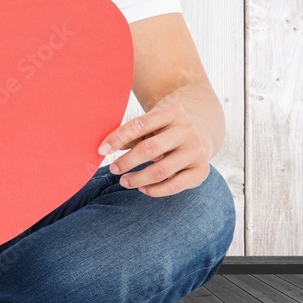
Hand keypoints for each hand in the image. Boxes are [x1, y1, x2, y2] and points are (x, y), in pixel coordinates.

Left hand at [97, 99, 211, 197]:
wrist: (200, 134)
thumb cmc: (165, 131)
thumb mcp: (152, 125)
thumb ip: (132, 134)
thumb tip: (106, 148)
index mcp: (173, 112)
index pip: (140, 125)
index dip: (118, 138)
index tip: (102, 150)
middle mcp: (187, 130)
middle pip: (150, 149)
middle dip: (127, 161)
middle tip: (113, 169)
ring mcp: (196, 151)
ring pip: (161, 170)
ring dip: (138, 179)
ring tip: (124, 181)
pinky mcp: (201, 171)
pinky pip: (174, 186)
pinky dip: (155, 190)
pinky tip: (142, 189)